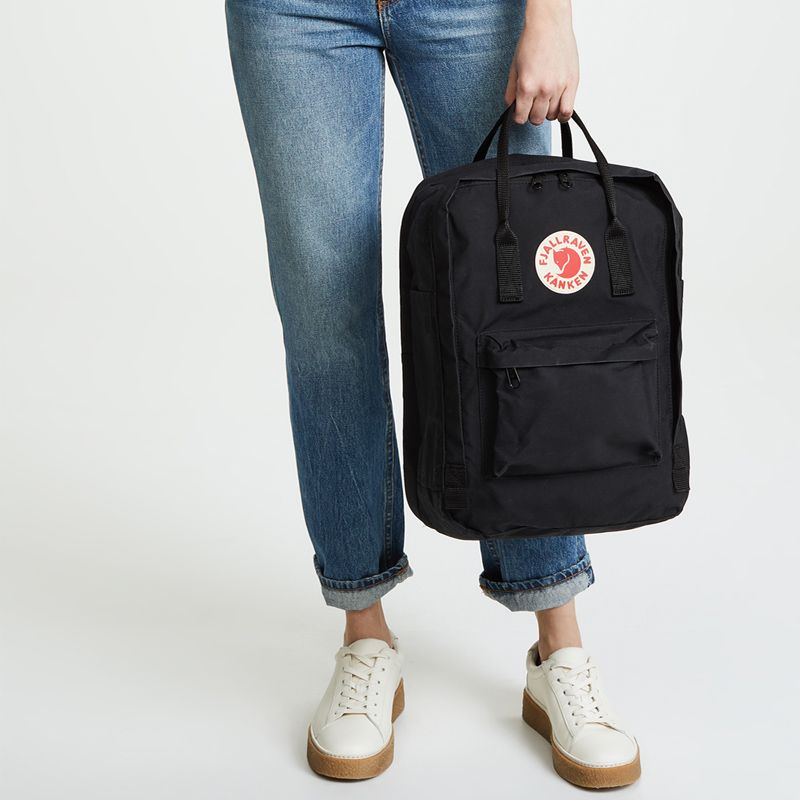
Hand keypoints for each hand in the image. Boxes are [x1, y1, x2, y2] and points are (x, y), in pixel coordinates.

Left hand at [504, 0, 578, 124]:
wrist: (549, 25)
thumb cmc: (531, 42)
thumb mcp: (514, 68)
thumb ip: (511, 91)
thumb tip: (511, 107)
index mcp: (527, 86)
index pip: (521, 117)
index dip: (519, 116)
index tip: (521, 111)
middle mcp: (543, 89)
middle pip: (537, 119)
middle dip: (532, 114)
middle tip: (533, 104)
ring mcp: (559, 87)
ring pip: (552, 116)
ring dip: (547, 112)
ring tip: (546, 101)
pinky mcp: (572, 83)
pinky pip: (568, 111)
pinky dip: (562, 115)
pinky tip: (558, 110)